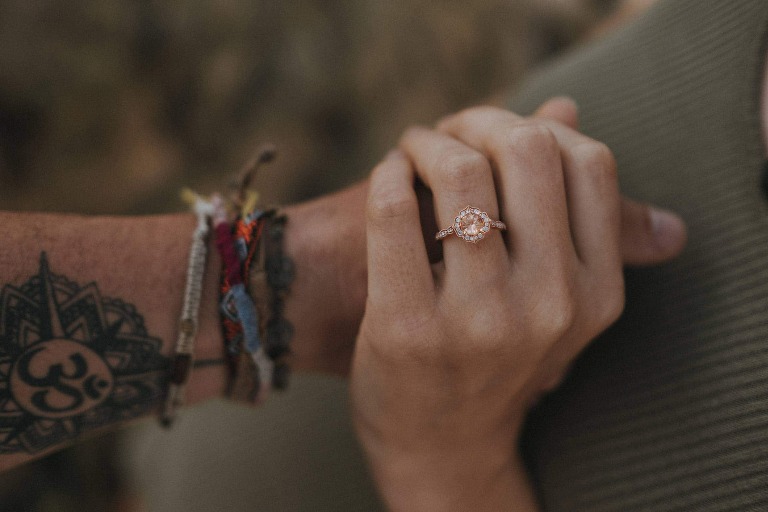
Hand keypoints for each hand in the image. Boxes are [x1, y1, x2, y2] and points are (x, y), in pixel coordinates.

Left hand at [282, 99, 685, 378]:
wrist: (441, 442)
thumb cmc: (498, 355)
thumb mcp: (555, 295)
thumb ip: (561, 203)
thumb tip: (567, 110)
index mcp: (597, 292)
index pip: (589, 162)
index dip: (536, 128)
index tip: (498, 137)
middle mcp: (551, 306)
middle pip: (527, 149)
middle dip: (478, 122)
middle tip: (447, 135)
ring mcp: (480, 320)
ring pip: (460, 171)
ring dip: (426, 142)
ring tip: (411, 153)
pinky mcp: (408, 327)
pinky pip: (393, 210)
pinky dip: (387, 173)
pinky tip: (388, 177)